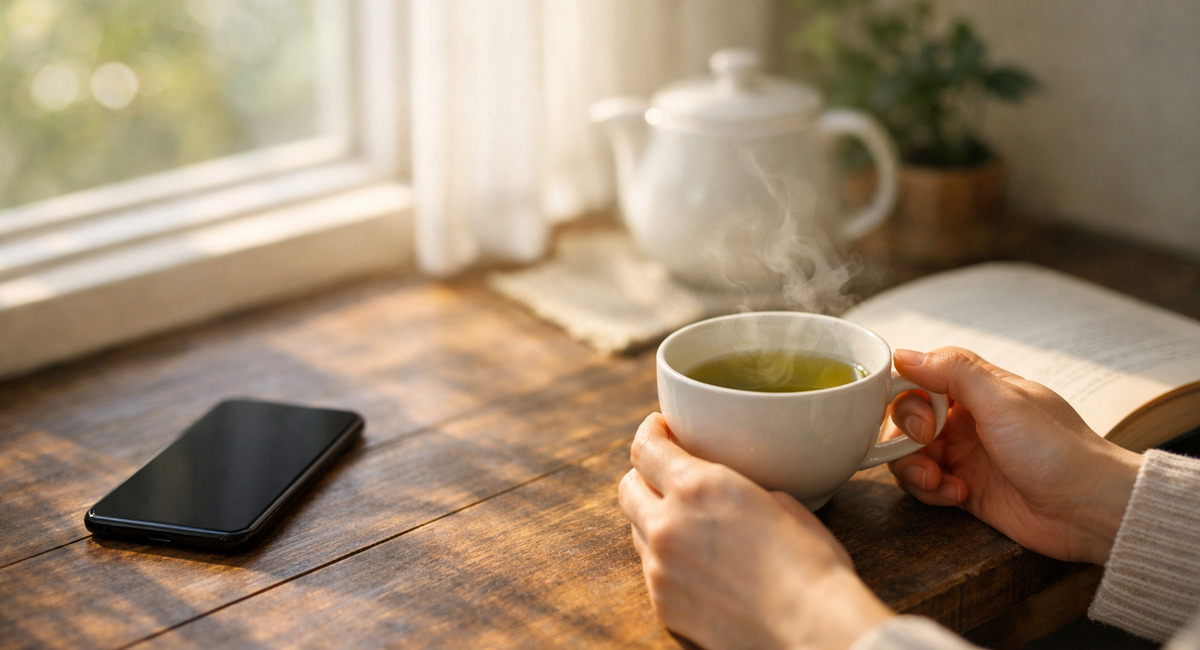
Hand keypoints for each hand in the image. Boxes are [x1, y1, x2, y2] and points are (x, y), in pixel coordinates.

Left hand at [618, 413, 893, 649]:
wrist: (812, 629)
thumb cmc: (811, 564)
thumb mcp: (781, 499)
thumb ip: (737, 486)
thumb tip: (729, 489)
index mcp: (697, 487)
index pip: (644, 447)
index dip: (651, 432)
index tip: (661, 428)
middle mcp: (667, 524)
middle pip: (627, 486)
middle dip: (645, 474)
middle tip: (668, 474)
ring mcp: (659, 568)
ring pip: (636, 529)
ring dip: (654, 518)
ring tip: (688, 522)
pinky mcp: (662, 605)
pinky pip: (651, 569)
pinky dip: (666, 559)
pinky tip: (698, 563)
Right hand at [884, 347, 1142, 564]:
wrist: (1089, 510)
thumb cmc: (1056, 450)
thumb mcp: (1003, 401)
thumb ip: (952, 372)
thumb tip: (902, 354)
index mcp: (978, 388)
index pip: (921, 376)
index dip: (906, 393)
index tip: (917, 412)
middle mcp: (966, 418)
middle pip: (907, 416)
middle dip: (905, 434)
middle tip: (926, 445)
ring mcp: (964, 454)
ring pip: (908, 453)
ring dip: (912, 466)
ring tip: (938, 480)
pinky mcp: (963, 489)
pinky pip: (924, 484)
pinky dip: (930, 490)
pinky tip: (957, 495)